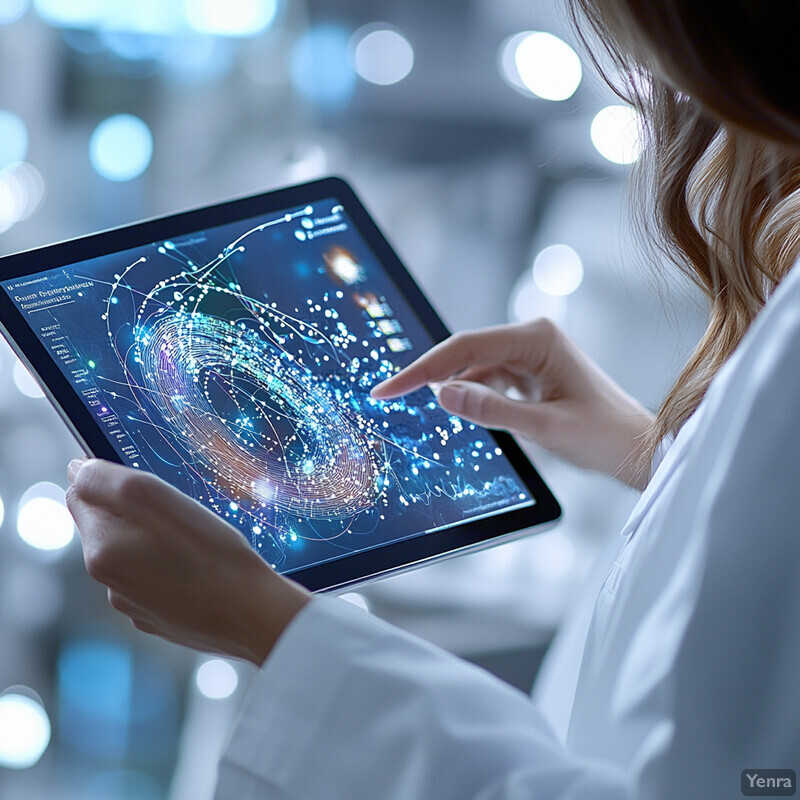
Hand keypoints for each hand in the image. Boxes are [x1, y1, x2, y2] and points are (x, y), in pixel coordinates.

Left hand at [66, 459, 309, 664]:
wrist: (255, 615)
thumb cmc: (213, 555)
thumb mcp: (156, 498)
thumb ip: (106, 480)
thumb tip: (77, 470)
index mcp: (101, 551)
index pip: (81, 495)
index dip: (113, 479)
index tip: (153, 487)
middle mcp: (110, 583)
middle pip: (110, 525)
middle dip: (139, 512)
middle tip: (183, 511)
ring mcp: (136, 605)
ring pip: (137, 552)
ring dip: (158, 538)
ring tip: (199, 539)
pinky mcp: (163, 618)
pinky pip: (158, 578)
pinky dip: (174, 566)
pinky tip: (203, 567)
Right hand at [372, 319, 654, 489]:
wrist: (637, 448)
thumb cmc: (604, 436)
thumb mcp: (545, 428)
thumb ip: (493, 411)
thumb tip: (442, 394)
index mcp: (538, 338)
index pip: (466, 347)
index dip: (423, 369)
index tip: (389, 389)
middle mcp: (532, 338)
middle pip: (465, 352)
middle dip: (428, 375)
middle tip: (388, 397)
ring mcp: (531, 354)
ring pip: (473, 366)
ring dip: (450, 386)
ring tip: (416, 406)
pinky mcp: (530, 372)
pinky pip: (488, 379)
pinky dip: (470, 394)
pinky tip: (459, 409)